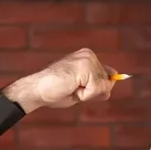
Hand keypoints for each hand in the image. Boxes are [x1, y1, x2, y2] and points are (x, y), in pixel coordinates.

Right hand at [2, 48, 116, 112]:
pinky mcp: (85, 67)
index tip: (77, 87)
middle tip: (71, 88)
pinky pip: (96, 89)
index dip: (96, 89)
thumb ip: (98, 85)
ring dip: (87, 94)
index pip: (108, 76)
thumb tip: (112, 83)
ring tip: (70, 88)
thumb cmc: (56, 91)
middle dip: (92, 92)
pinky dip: (84, 95)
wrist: (37, 90)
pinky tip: (71, 88)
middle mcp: (89, 55)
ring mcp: (87, 59)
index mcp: (88, 57)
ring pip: (102, 87)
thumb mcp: (82, 88)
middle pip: (107, 83)